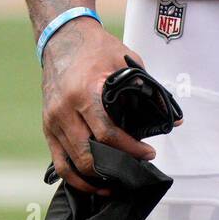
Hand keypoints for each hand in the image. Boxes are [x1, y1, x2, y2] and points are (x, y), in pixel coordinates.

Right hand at [41, 17, 164, 193]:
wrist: (63, 37)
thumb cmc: (96, 48)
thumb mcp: (126, 61)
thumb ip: (147, 88)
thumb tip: (171, 117)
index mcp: (85, 92)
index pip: (108, 134)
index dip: (130, 149)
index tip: (148, 153)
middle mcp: (64, 110)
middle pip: (88, 155)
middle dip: (114, 167)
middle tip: (134, 168)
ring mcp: (52, 120)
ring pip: (72, 164)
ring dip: (94, 179)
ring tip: (115, 182)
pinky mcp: (47, 127)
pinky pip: (59, 162)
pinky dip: (74, 177)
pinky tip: (92, 181)